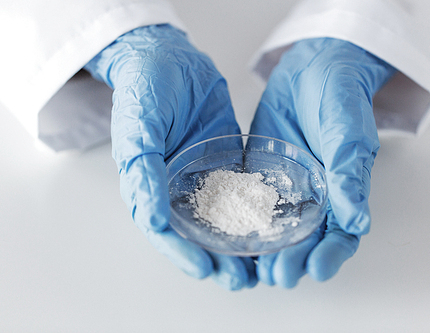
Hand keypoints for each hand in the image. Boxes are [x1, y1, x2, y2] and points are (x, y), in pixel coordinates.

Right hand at [84, 24, 256, 289]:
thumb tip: (152, 218)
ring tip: (262, 264)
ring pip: (222, 219)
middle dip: (218, 259)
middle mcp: (177, 187)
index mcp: (150, 184)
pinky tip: (273, 225)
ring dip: (239, 243)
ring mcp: (203, 176)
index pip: (165, 230)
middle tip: (243, 278)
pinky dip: (254, 212)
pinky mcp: (226, 162)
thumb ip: (143, 170)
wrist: (170, 57)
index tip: (206, 270)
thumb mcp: (138, 126)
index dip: (183, 254)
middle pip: (197, 233)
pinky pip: (242, 191)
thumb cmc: (145, 87)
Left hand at [250, 38, 395, 287]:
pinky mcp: (259, 175)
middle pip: (306, 240)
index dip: (331, 255)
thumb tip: (358, 221)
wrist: (313, 68)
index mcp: (342, 191)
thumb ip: (349, 174)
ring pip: (276, 229)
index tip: (316, 270)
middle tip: (278, 275)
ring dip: (266, 251)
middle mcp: (314, 196)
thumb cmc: (341, 96)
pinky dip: (241, 222)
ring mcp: (285, 188)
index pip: (340, 234)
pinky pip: (249, 203)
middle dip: (294, 261)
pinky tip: (228, 234)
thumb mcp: (348, 132)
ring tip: (252, 267)